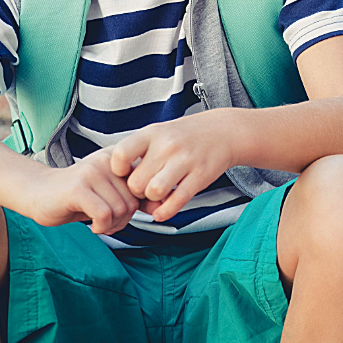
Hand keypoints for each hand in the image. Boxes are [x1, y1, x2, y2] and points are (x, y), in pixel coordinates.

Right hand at [26, 150, 139, 233]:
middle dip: (124, 220)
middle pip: (133, 201)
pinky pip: (104, 214)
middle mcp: (109, 161)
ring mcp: (93, 173)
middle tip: (107, 223)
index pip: (146, 186)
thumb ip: (134, 197)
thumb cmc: (78, 196)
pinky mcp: (79, 188)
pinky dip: (101, 227)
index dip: (139, 207)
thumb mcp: (111, 193)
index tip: (124, 214)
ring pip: (120, 209)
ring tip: (99, 224)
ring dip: (111, 225)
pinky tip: (92, 225)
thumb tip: (161, 207)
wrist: (38, 192)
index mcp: (120, 159)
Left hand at [108, 110, 236, 222]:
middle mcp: (168, 145)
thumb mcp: (158, 133)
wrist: (224, 131)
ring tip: (157, 195)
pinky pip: (177, 201)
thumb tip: (118, 185)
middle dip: (137, 191)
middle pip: (136, 182)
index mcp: (153, 133)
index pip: (121, 155)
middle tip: (145, 188)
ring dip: (152, 200)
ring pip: (154, 192)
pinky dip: (166, 211)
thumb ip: (137, 154)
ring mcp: (186, 160)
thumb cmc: (183, 137)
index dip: (118, 170)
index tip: (127, 173)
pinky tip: (163, 210)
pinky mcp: (201, 175)